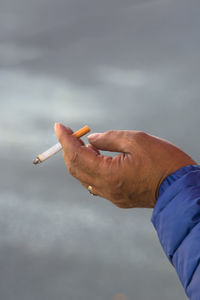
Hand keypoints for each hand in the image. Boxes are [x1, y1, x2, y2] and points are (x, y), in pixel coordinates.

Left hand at [55, 123, 195, 207]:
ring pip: (84, 177)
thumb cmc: (164, 162)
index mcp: (109, 174)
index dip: (65, 139)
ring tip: (83, 142)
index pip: (77, 155)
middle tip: (69, 133)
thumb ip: (110, 139)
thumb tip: (91, 140)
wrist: (181, 189)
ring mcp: (112, 196)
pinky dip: (90, 168)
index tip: (59, 126)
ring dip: (79, 159)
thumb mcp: (137, 141)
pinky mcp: (118, 198)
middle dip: (69, 149)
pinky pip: (96, 183)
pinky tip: (96, 157)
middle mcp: (106, 189)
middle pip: (76, 168)